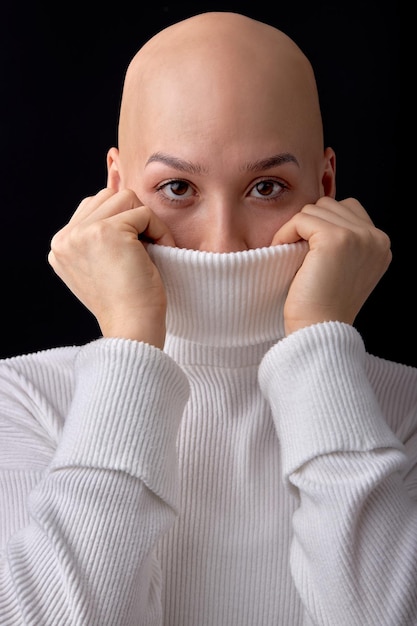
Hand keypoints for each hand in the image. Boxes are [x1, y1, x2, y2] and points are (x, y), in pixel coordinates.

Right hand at [48, 188, 174, 347]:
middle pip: (107, 196)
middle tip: (147, 248)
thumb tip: (119, 189)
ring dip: (146, 221)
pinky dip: (160, 230)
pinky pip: (144, 213)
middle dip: (133, 217)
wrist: (132, 328)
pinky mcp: (107, 232)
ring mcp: (83, 233)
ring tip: (154, 248)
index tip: (134, 252)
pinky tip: (163, 251)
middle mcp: (65, 238)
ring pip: (125, 198)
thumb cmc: (126, 303)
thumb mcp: (101, 266)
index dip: (122, 222)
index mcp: (60, 246)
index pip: (93, 207)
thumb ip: (98, 236)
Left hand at [271, 197, 391, 335]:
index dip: (321, 224)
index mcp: (381, 245)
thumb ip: (343, 241)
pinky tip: (281, 250)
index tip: (307, 249)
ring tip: (290, 253)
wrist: (319, 330)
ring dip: (295, 228)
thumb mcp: (343, 269)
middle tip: (295, 251)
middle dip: (308, 225)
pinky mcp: (336, 239)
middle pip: (330, 205)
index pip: (348, 209)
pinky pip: (300, 219)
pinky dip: (285, 232)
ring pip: (315, 209)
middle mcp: (376, 238)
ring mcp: (358, 237)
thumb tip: (316, 214)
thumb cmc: (322, 306)